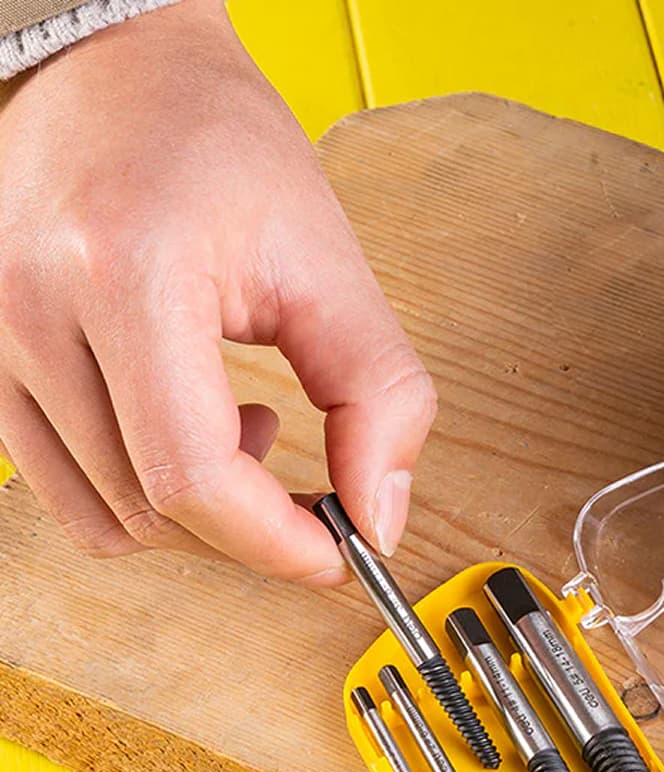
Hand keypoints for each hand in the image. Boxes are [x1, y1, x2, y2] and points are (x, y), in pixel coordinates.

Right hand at [0, 0, 433, 581]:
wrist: (120, 76)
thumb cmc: (224, 149)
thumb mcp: (332, 266)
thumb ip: (380, 398)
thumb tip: (378, 519)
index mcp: (126, 274)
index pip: (192, 475)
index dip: (275, 542)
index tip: (337, 554)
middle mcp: (34, 312)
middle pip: (151, 511)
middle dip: (252, 533)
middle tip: (315, 494)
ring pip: (106, 519)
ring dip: (201, 516)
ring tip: (252, 432)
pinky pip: (66, 492)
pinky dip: (147, 495)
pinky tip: (194, 427)